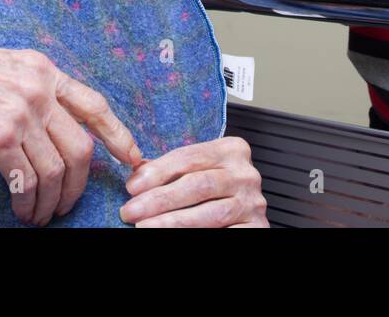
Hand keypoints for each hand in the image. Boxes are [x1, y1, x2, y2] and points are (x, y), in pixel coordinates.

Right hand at [0, 34, 141, 225]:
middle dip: (78, 186)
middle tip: (65, 205)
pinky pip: (25, 181)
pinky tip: (20, 210)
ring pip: (54, 171)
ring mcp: (19, 112)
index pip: (95, 106)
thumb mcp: (9, 67)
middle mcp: (39, 89)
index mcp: (45, 71)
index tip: (133, 160)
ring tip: (38, 214)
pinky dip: (26, 203)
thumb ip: (38, 90)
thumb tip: (58, 129)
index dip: (119, 137)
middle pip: (80, 149)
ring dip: (50, 202)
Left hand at [118, 137, 267, 226]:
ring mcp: (253, 203)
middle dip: (160, 199)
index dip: (158, 172)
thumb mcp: (195, 171)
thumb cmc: (214, 190)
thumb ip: (169, 170)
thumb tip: (136, 174)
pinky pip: (223, 233)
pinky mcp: (257, 228)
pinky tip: (172, 237)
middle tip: (131, 210)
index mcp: (231, 150)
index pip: (189, 157)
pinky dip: (194, 235)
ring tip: (145, 227)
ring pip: (208, 214)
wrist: (239, 214)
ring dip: (172, 222)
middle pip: (197, 184)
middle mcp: (246, 174)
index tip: (132, 186)